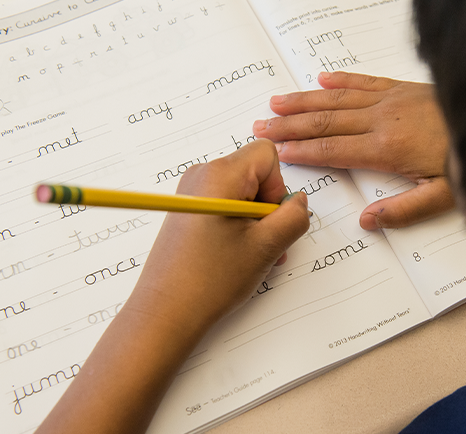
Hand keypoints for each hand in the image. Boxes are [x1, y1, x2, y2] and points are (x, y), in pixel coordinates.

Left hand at [128, 139, 309, 342]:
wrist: (167, 311)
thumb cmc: (207, 281)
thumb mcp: (266, 246)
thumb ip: (294, 217)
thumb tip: (299, 202)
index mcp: (219, 175)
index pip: (266, 155)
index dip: (277, 187)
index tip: (268, 219)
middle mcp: (202, 176)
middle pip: (255, 173)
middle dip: (267, 208)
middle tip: (264, 243)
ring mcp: (192, 193)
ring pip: (242, 192)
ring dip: (255, 221)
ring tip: (250, 254)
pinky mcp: (188, 209)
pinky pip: (226, 204)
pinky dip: (238, 225)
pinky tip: (235, 254)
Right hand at [253, 71, 453, 229]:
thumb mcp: (443, 196)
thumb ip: (403, 211)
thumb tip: (367, 222)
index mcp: (387, 149)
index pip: (333, 149)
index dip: (302, 151)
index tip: (278, 153)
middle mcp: (383, 120)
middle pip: (326, 121)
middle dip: (290, 125)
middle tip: (262, 127)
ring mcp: (391, 100)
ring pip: (337, 98)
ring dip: (304, 100)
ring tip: (276, 102)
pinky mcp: (403, 87)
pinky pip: (364, 80)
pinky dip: (340, 79)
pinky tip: (320, 78)